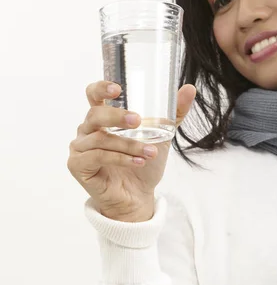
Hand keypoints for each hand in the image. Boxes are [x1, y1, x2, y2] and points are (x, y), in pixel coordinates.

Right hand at [67, 81, 195, 221]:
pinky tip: (138, 162)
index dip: (101, 88)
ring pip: (100, 139)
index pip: (93, 94)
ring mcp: (80, 148)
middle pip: (95, 115)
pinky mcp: (78, 166)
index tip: (118, 89)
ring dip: (128, 144)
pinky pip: (98, 156)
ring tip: (150, 152)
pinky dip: (120, 158)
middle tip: (138, 120)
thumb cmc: (145, 162)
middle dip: (117, 116)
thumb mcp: (162, 135)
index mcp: (102, 117)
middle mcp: (87, 130)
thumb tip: (190, 89)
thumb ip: (174, 113)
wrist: (139, 196)